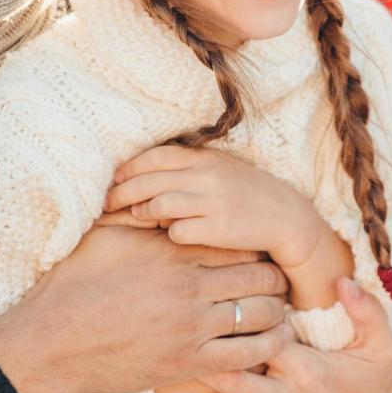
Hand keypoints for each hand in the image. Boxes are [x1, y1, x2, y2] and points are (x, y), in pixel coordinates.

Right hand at [0, 224, 291, 392]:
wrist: (53, 341)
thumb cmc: (75, 283)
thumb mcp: (106, 233)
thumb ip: (140, 212)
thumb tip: (158, 190)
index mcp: (173, 251)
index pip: (237, 242)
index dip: (254, 245)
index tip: (258, 250)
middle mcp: (189, 287)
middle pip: (259, 276)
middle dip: (273, 278)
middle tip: (277, 282)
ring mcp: (191, 327)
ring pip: (259, 314)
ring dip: (274, 312)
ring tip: (276, 311)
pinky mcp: (187, 363)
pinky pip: (246, 355)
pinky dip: (265, 347)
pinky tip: (268, 342)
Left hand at [104, 146, 326, 269]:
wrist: (286, 217)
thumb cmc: (246, 194)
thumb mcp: (218, 170)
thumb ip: (186, 168)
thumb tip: (142, 173)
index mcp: (204, 158)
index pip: (155, 157)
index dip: (128, 169)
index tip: (112, 180)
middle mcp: (206, 177)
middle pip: (149, 182)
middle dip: (121, 194)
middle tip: (106, 205)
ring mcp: (212, 202)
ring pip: (159, 206)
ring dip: (143, 213)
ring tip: (137, 218)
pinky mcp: (219, 229)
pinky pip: (178, 232)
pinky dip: (170, 234)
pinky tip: (171, 235)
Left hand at [176, 278, 391, 392]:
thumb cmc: (371, 383)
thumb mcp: (381, 345)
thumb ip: (366, 310)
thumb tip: (342, 281)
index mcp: (307, 368)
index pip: (259, 336)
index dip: (238, 318)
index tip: (223, 302)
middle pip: (229, 371)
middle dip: (204, 351)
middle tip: (182, 329)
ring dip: (191, 392)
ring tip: (175, 368)